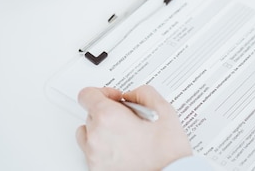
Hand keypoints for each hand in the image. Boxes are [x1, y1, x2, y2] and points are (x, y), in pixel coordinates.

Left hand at [76, 85, 191, 170]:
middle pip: (90, 114)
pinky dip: (104, 149)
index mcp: (108, 117)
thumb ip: (143, 93)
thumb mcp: (164, 110)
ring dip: (102, 130)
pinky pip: (92, 153)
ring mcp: (94, 156)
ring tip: (124, 135)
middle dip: (108, 112)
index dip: (103, 92)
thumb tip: (132, 95)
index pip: (87, 94)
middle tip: (129, 119)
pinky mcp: (97, 169)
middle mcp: (96, 136)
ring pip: (88, 134)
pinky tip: (123, 149)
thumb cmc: (167, 151)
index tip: (116, 98)